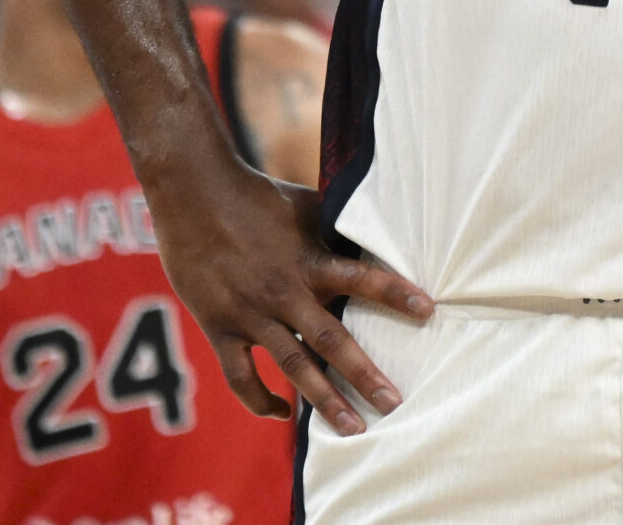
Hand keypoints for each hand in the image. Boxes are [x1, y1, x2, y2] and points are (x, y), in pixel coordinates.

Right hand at [145, 156, 431, 434]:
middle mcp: (284, 291)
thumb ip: (335, 229)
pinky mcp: (220, 328)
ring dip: (324, 401)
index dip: (396, 293)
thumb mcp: (305, 205)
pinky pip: (241, 376)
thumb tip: (374, 234)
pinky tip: (280, 414)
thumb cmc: (256, 194)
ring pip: (293, 367)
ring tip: (353, 429)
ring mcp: (251, 314)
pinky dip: (260, 401)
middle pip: (331, 341)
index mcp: (309, 260)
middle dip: (364, 375)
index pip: (361, 277)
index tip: (429, 311)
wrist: (193, 192)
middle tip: (393, 404)